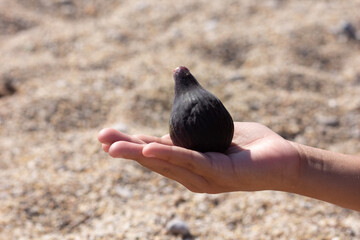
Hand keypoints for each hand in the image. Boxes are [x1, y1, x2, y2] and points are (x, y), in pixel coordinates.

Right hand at [98, 122, 299, 192]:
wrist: (282, 157)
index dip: (131, 144)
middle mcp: (190, 173)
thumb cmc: (250, 144)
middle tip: (99, 139)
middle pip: (153, 160)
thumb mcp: (214, 127)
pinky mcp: (218, 174)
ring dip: (137, 154)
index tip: (107, 136)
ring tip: (112, 145)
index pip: (154, 152)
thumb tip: (181, 94)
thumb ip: (194, 121)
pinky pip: (190, 161)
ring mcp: (202, 177)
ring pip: (165, 163)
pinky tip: (147, 149)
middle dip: (125, 149)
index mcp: (188, 161)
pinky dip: (167, 155)